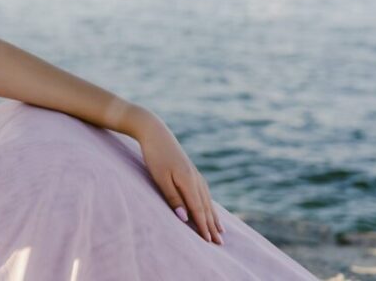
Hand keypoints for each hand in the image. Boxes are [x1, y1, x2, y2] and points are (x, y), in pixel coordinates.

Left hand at [129, 108, 224, 244]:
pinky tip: (209, 207)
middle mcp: (196, 178)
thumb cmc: (154, 156)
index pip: (198, 210)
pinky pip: (203, 191)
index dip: (204, 227)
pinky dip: (208, 203)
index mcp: (189, 181)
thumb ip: (173, 198)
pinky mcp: (190, 170)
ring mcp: (194, 173)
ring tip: (221, 230)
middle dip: (212, 225)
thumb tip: (185, 218)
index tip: (209, 243)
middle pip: (206, 206)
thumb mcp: (160, 179)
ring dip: (213, 216)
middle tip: (220, 244)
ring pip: (207, 199)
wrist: (154, 132)